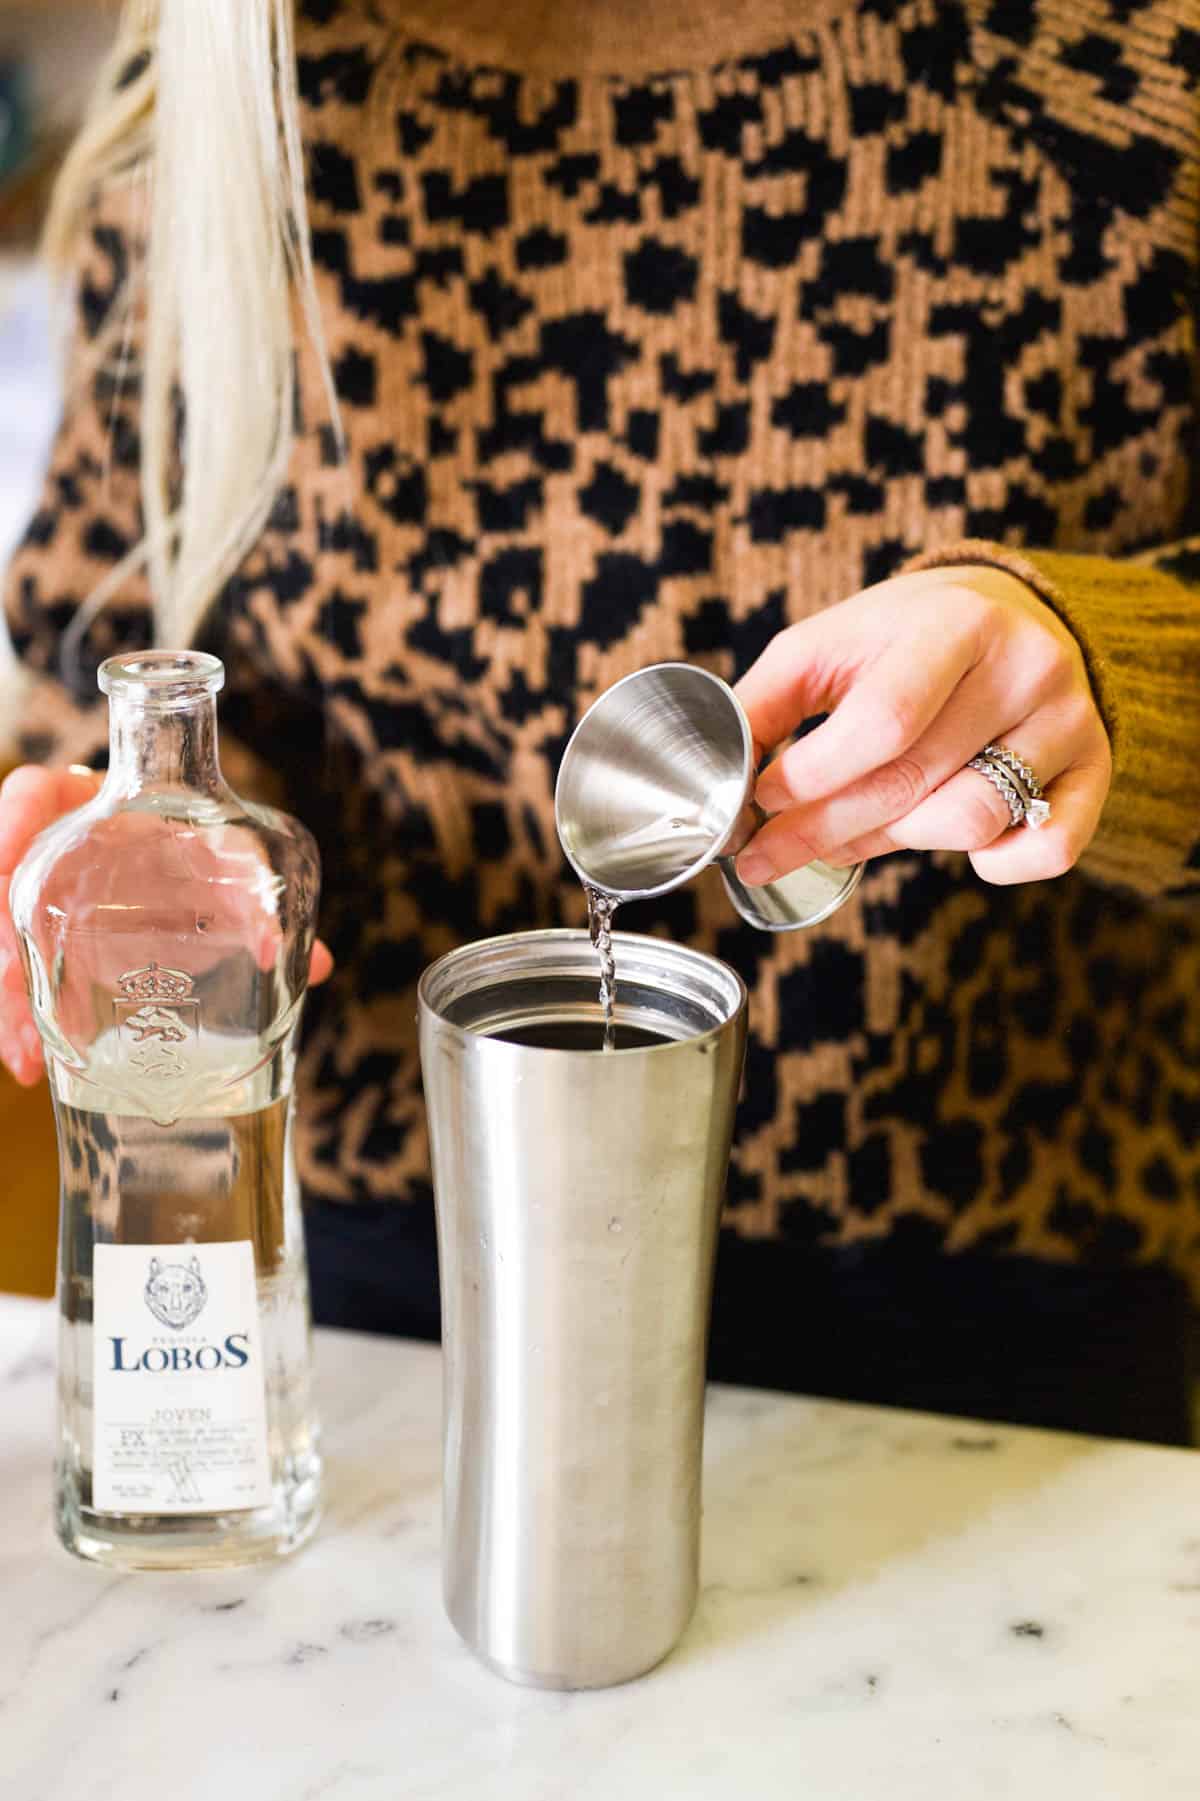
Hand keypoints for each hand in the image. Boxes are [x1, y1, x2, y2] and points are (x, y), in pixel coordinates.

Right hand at [0, 765, 333, 1086]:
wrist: (187, 878)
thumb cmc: (202, 859)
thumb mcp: (234, 872)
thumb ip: (264, 907)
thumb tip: (319, 965)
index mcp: (95, 810)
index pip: (34, 794)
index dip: (14, 818)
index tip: (5, 858)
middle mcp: (58, 855)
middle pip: (7, 884)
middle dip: (3, 937)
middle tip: (14, 983)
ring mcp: (46, 906)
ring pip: (7, 944)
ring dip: (11, 1001)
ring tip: (28, 1055)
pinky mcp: (46, 953)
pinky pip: (22, 985)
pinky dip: (25, 1027)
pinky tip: (35, 1068)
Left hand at [733, 565, 1112, 888]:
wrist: (1009, 614)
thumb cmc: (902, 637)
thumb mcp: (829, 643)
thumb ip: (768, 700)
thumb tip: (718, 772)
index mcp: (955, 624)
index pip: (883, 721)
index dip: (812, 775)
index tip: (760, 801)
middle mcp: (1026, 668)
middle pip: (913, 783)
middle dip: (823, 830)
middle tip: (765, 855)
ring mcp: (1069, 721)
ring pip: (970, 822)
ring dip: (894, 842)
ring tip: (853, 832)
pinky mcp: (1094, 770)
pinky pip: (1048, 850)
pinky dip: (996, 865)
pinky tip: (952, 843)